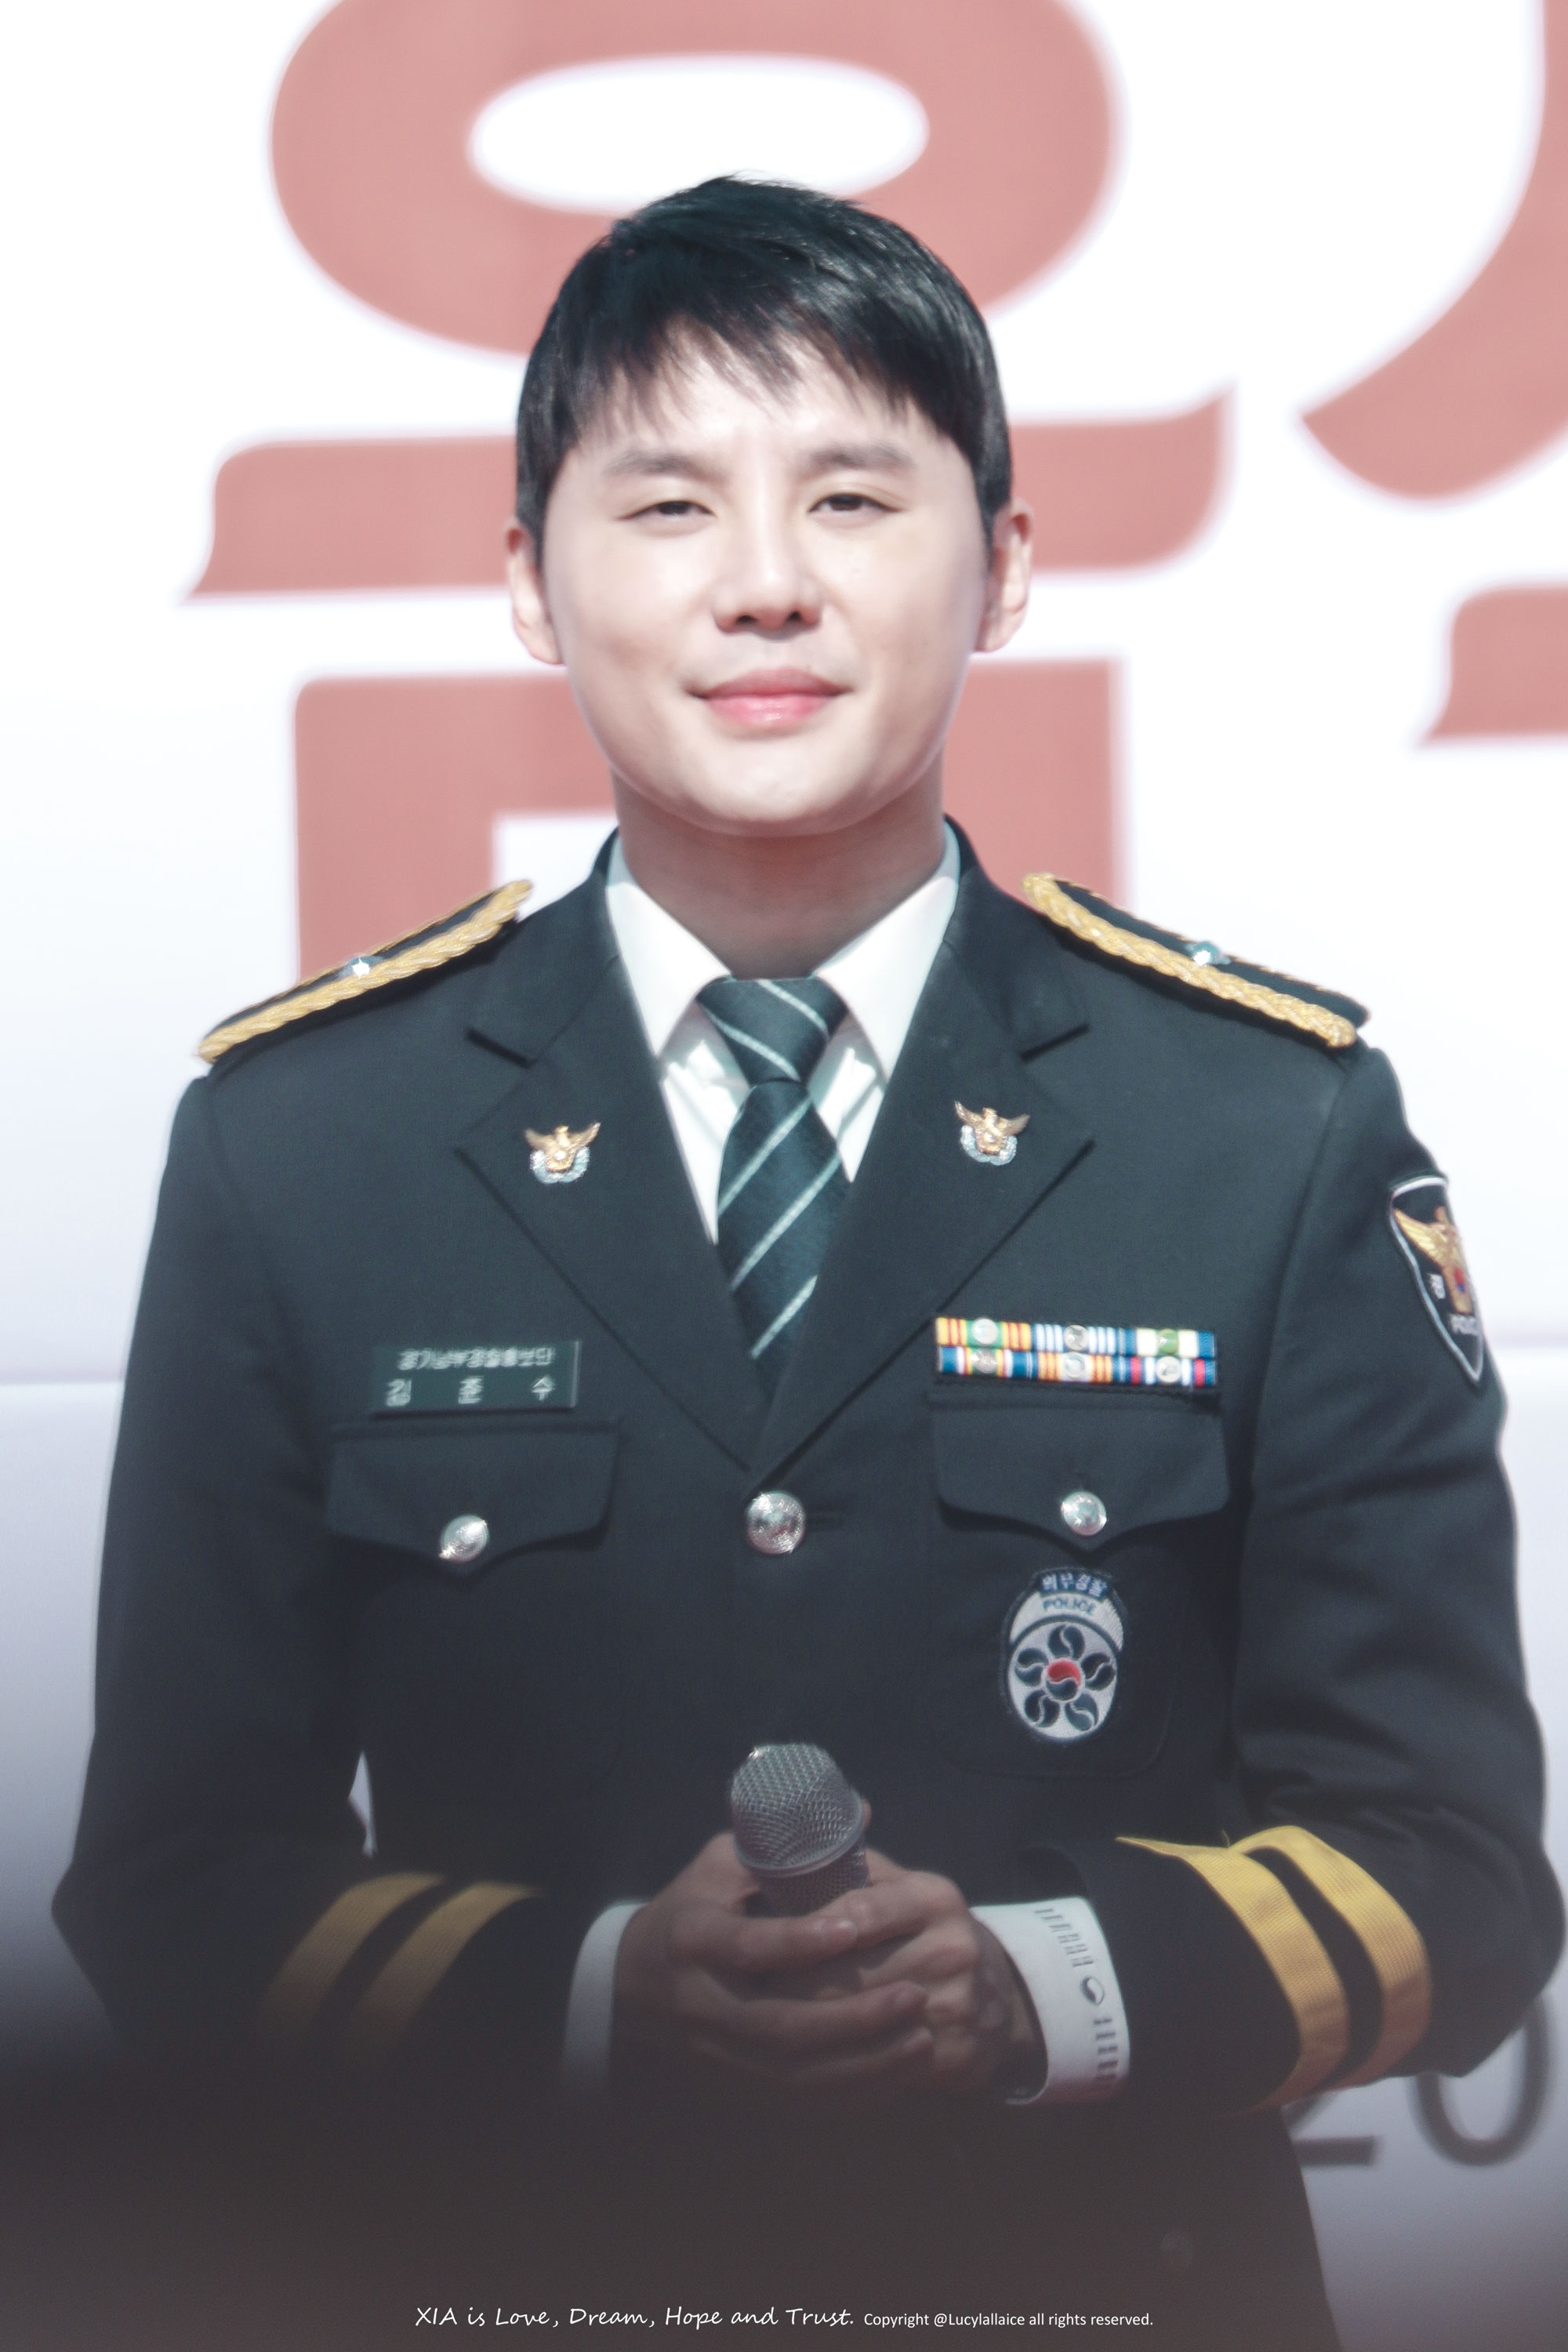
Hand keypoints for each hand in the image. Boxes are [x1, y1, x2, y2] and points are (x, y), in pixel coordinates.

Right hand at [612, 1833, 933, 2108]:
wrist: (630, 1984)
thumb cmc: (691, 1907)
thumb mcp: (721, 1863)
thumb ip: (785, 1843)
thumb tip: (863, 1813)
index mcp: (692, 1938)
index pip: (748, 1947)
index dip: (800, 1941)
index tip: (855, 1928)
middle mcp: (701, 2002)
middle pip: (780, 2026)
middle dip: (853, 2017)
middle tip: (914, 1995)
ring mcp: (717, 2051)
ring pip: (795, 2073)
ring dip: (863, 2062)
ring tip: (921, 2040)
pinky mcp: (735, 2083)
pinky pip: (798, 2099)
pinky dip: (851, 2091)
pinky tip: (895, 2073)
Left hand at [779, 1850, 1041, 2098]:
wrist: (997, 1995)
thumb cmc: (923, 1931)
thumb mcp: (901, 1888)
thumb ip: (851, 1869)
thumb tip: (788, 1847)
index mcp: (934, 1897)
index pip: (856, 1912)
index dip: (801, 1931)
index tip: (753, 1942)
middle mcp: (954, 1948)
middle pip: (851, 1974)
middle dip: (788, 1986)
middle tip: (737, 1992)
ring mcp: (960, 2005)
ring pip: (860, 2024)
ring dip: (804, 2029)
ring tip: (753, 2027)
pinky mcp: (959, 2056)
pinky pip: (883, 2070)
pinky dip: (837, 2069)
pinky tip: (797, 2065)